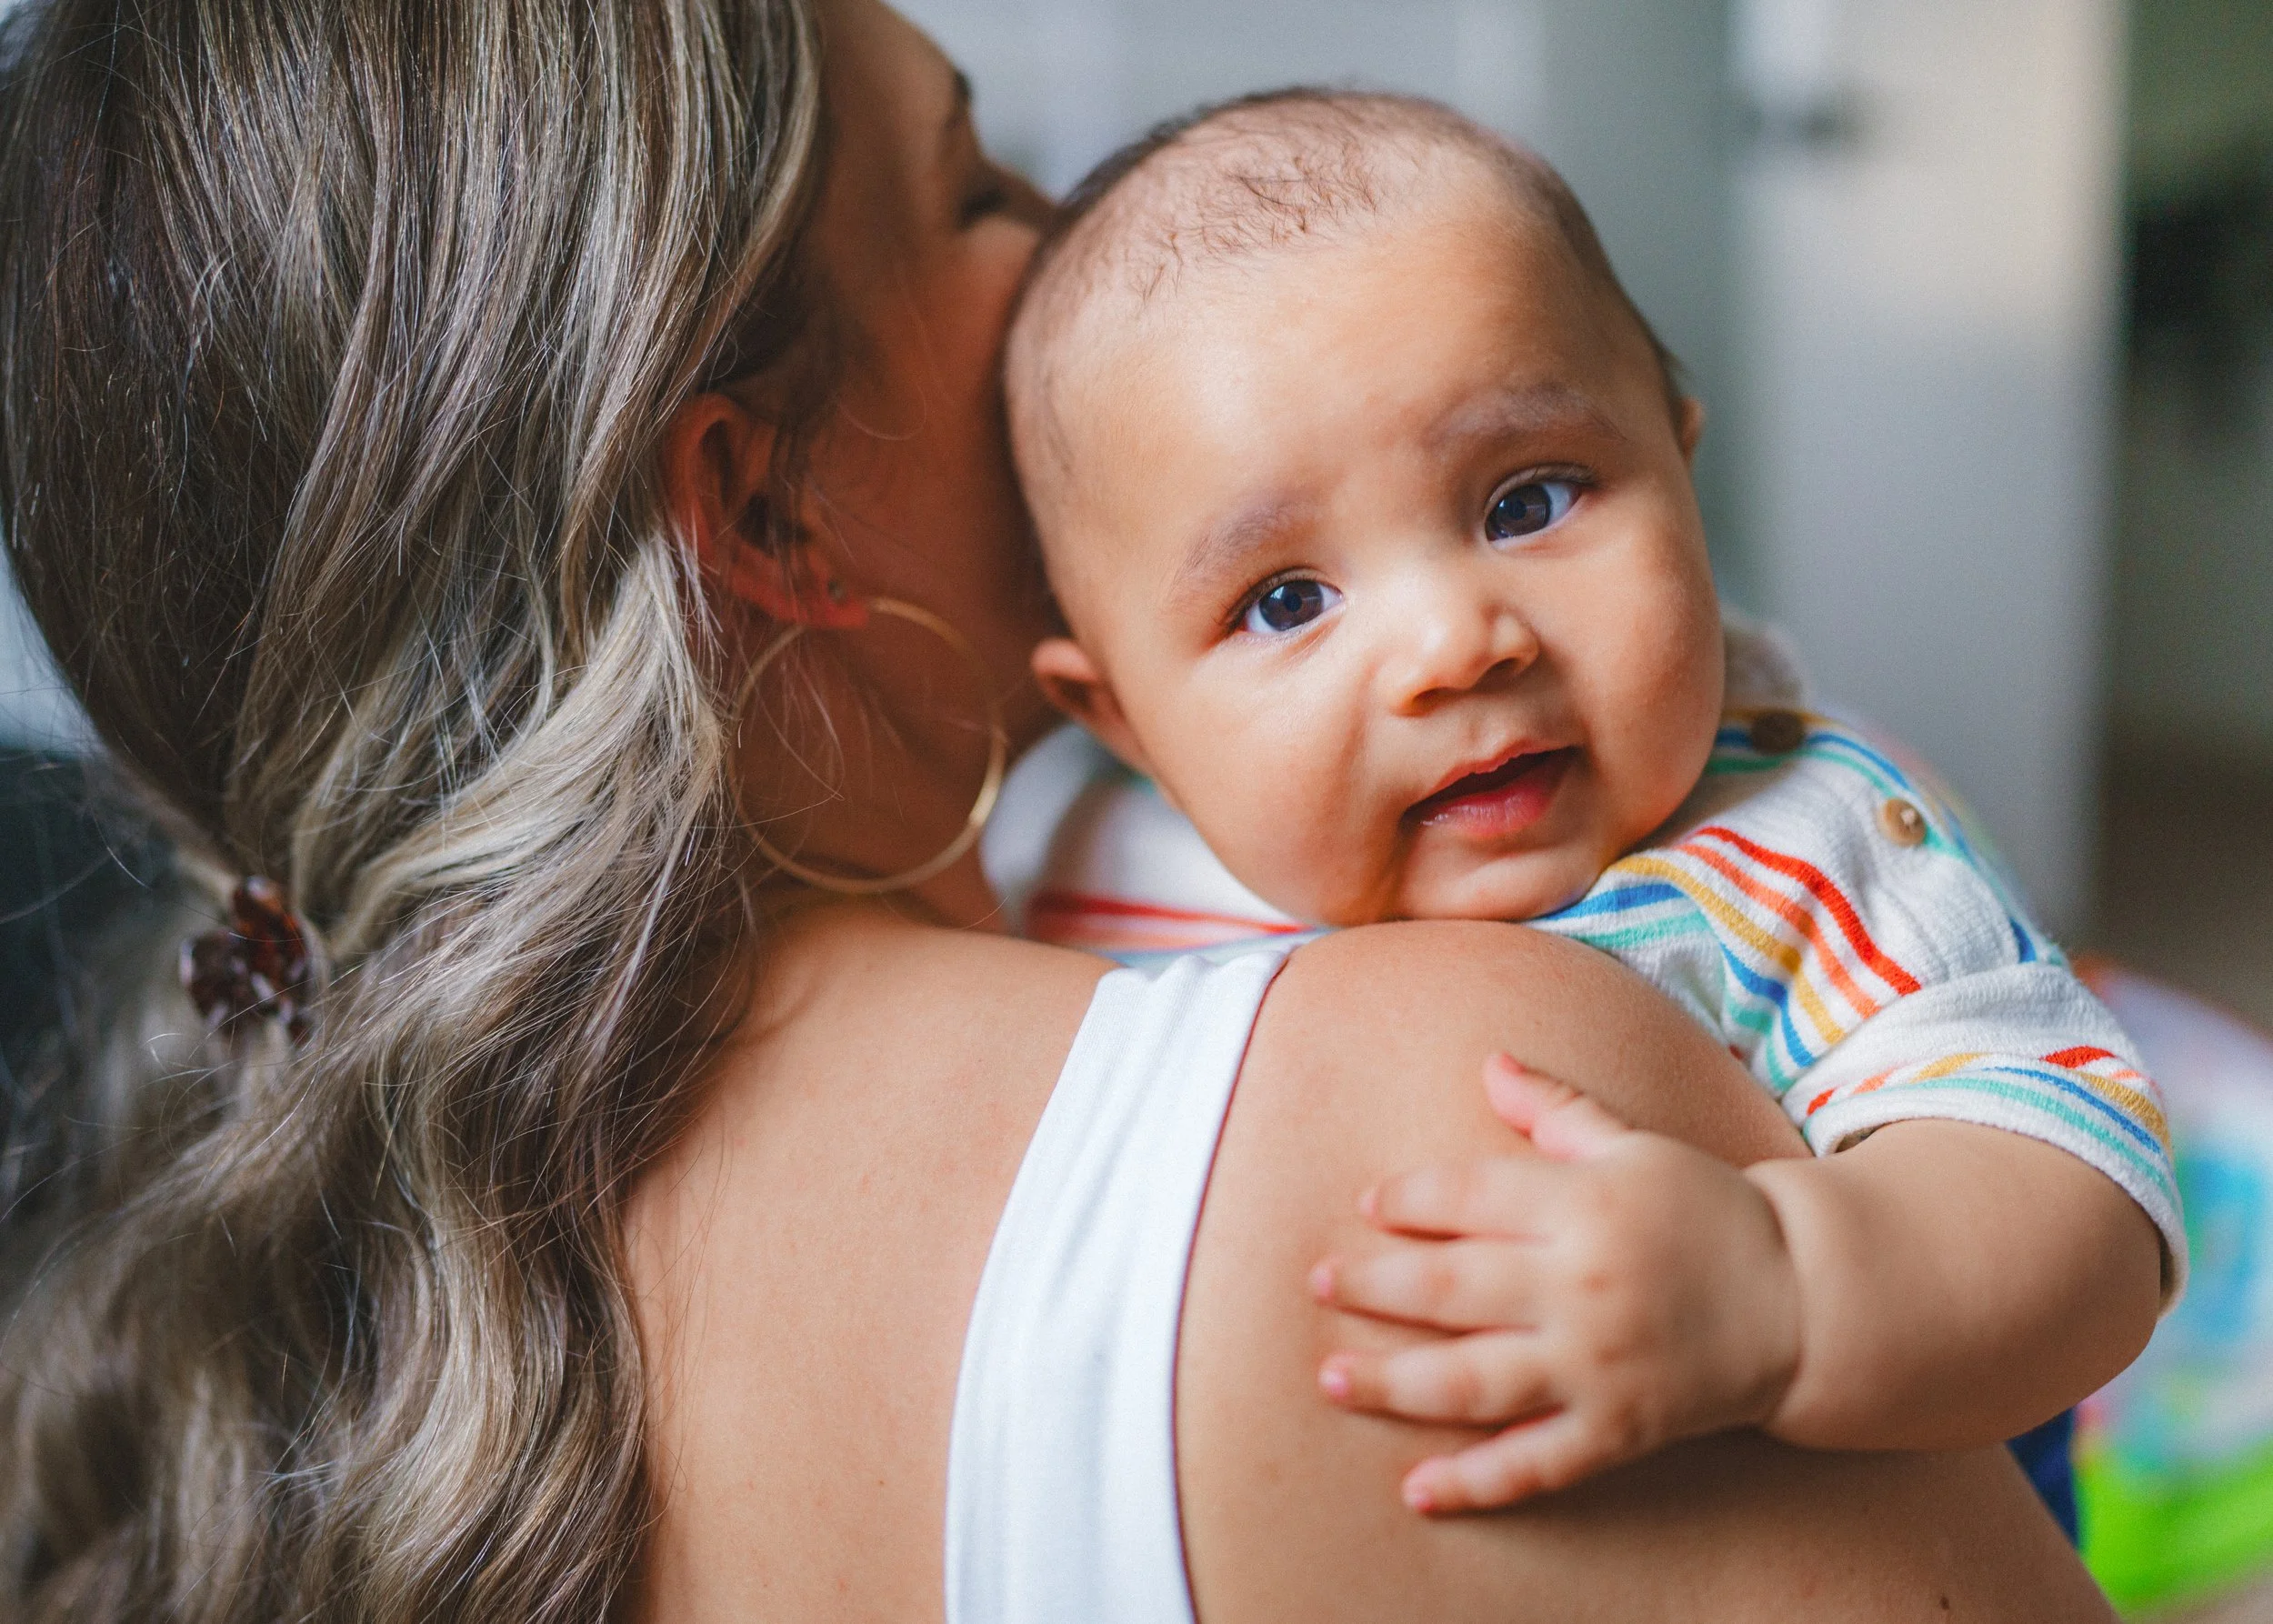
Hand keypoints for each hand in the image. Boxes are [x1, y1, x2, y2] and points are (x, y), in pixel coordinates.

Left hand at [1310, 1055, 1802, 1513]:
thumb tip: (1488, 1061)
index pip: (1469, 1195)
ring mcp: (1598, 1365)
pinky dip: (1475, 1481)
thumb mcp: (1634, 1144)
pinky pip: (1535, 1462)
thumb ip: (1555, 1108)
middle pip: (1452, 1286)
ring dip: (1395, 1384)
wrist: (1804, 1299)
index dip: (1409, 1199)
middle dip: (1373, 1286)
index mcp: (1584, 1204)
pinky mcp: (1617, 1429)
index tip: (1368, 1205)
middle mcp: (1583, 1285)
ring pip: (1475, 1380)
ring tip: (1333, 1378)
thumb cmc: (1705, 1209)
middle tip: (1316, 1283)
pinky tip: (1418, 1489)